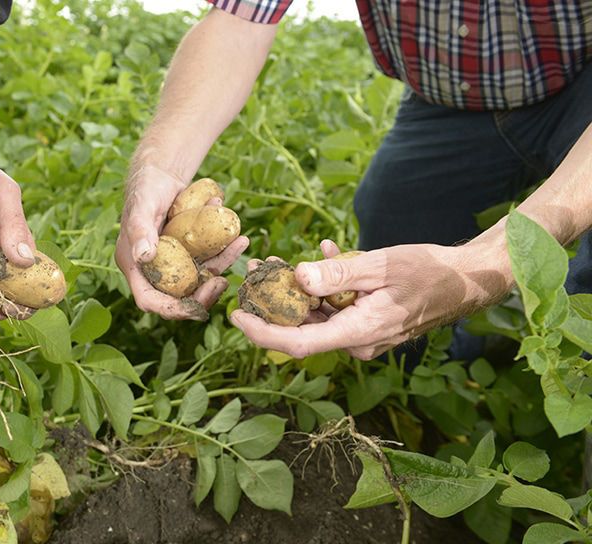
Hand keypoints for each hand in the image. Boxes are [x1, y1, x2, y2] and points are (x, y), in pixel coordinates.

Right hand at [116, 164, 248, 319]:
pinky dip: (225, 251)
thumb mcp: (142, 206)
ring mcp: (174, 261)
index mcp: (135, 264)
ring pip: (199, 278)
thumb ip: (140, 230)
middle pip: (178, 296)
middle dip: (203, 295)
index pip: (148, 299)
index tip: (194, 309)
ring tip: (240, 244)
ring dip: (222, 267)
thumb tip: (144, 257)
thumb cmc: (146, 187)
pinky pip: (209, 259)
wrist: (161, 173)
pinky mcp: (190, 252)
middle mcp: (153, 268)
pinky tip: (239, 237)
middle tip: (223, 284)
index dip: (170, 310)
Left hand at [230, 239, 511, 359]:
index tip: (236, 315)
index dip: (261, 332)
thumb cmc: (430, 271)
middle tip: (253, 272)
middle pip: (301, 329)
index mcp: (358, 333)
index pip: (297, 344)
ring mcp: (362, 335)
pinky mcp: (366, 324)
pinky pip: (335, 308)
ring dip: (295, 290)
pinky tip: (324, 256)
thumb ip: (338, 273)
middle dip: (272, 302)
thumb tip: (297, 277)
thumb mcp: (381, 265)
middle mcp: (356, 341)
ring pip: (316, 316)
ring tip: (276, 261)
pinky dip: (323, 286)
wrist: (467, 281)